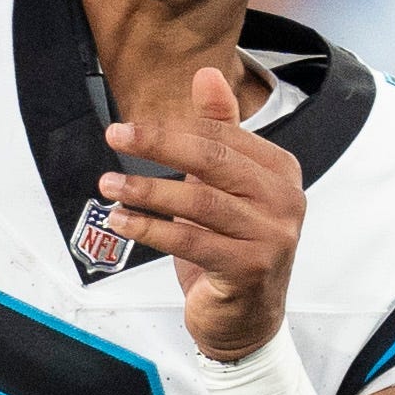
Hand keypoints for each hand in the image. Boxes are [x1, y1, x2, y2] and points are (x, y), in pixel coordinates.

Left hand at [99, 52, 308, 363]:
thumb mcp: (225, 186)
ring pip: (199, 201)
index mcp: (280, 170)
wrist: (247, 320)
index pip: (221, 137)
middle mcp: (284, 199)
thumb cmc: (232, 248)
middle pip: (213, 160)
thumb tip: (205, 74)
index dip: (171, 129)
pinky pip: (191, 241)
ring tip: (109, 186)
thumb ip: (219, 131)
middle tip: (115, 137)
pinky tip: (123, 222)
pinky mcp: (250, 268)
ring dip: (146, 190)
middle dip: (158, 145)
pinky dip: (151, 229)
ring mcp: (272, 235)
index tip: (127, 127)